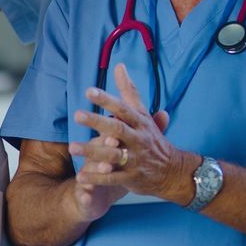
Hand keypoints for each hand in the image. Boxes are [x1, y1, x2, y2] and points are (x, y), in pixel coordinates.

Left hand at [70, 64, 193, 206]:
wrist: (173, 171)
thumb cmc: (152, 139)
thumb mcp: (143, 115)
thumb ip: (129, 92)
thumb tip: (119, 66)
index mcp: (140, 123)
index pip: (123, 108)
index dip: (107, 100)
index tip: (89, 91)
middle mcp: (138, 139)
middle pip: (118, 129)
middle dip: (98, 122)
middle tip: (77, 115)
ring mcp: (136, 159)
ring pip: (113, 155)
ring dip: (92, 151)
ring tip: (72, 147)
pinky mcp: (132, 178)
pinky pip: (112, 179)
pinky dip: (97, 179)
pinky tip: (80, 177)